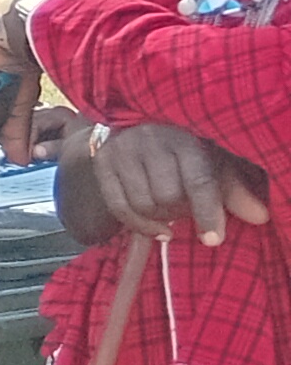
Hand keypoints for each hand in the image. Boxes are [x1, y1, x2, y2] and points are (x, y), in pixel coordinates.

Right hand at [91, 120, 272, 245]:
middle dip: (181, 213)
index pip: (198, 179)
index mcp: (187, 136)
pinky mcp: (103, 164)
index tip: (213, 240)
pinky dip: (140, 226)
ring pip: (143, 204)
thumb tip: (260, 217)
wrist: (137, 125)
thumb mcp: (214, 162)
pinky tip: (159, 231)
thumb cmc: (184, 149)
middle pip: (167, 196)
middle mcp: (152, 140)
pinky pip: (119, 208)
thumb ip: (235, 191)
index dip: (207, 211)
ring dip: (161, 219)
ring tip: (172, 214)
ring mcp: (124, 151)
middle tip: (188, 211)